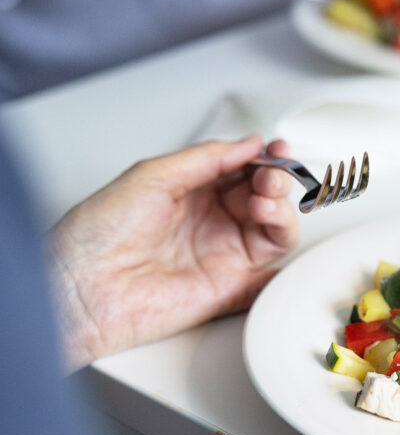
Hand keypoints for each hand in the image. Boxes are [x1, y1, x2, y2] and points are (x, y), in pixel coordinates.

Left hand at [51, 136, 297, 371]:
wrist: (81, 287)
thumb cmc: (98, 234)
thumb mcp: (154, 175)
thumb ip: (207, 157)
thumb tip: (249, 145)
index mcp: (194, 193)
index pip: (245, 171)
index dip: (265, 159)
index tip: (276, 149)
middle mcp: (212, 223)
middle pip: (266, 199)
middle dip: (276, 182)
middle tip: (268, 178)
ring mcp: (222, 256)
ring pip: (276, 233)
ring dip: (281, 213)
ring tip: (265, 203)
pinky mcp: (228, 290)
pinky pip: (269, 279)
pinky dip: (284, 266)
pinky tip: (276, 240)